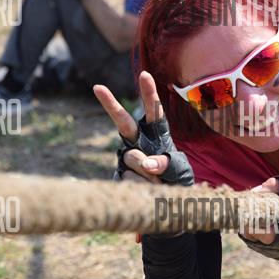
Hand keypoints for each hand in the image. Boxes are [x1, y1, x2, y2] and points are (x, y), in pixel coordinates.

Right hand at [93, 71, 193, 185]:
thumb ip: (168, 163)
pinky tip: (148, 189)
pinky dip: (143, 186)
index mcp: (157, 135)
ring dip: (148, 172)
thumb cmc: (175, 180)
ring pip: (133, 157)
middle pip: (124, 122)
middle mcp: (139, 142)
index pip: (155, 112)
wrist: (166, 204)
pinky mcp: (119, 174)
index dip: (150, 94)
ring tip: (159, 182)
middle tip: (97, 87)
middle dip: (111, 105)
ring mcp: (127, 157)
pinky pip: (130, 178)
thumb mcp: (180, 171)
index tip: (145, 74)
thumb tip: (147, 163)